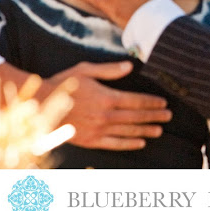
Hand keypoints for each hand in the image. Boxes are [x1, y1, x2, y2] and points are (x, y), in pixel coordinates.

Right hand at [49, 61, 171, 149]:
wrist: (41, 105)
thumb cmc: (64, 83)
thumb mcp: (86, 70)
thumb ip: (110, 70)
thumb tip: (130, 66)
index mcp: (106, 97)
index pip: (136, 100)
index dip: (151, 102)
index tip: (164, 103)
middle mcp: (105, 115)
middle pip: (136, 116)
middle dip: (154, 116)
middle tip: (168, 116)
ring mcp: (99, 129)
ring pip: (128, 131)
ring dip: (146, 130)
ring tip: (160, 130)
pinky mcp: (91, 140)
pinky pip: (115, 144)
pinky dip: (129, 143)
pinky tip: (141, 142)